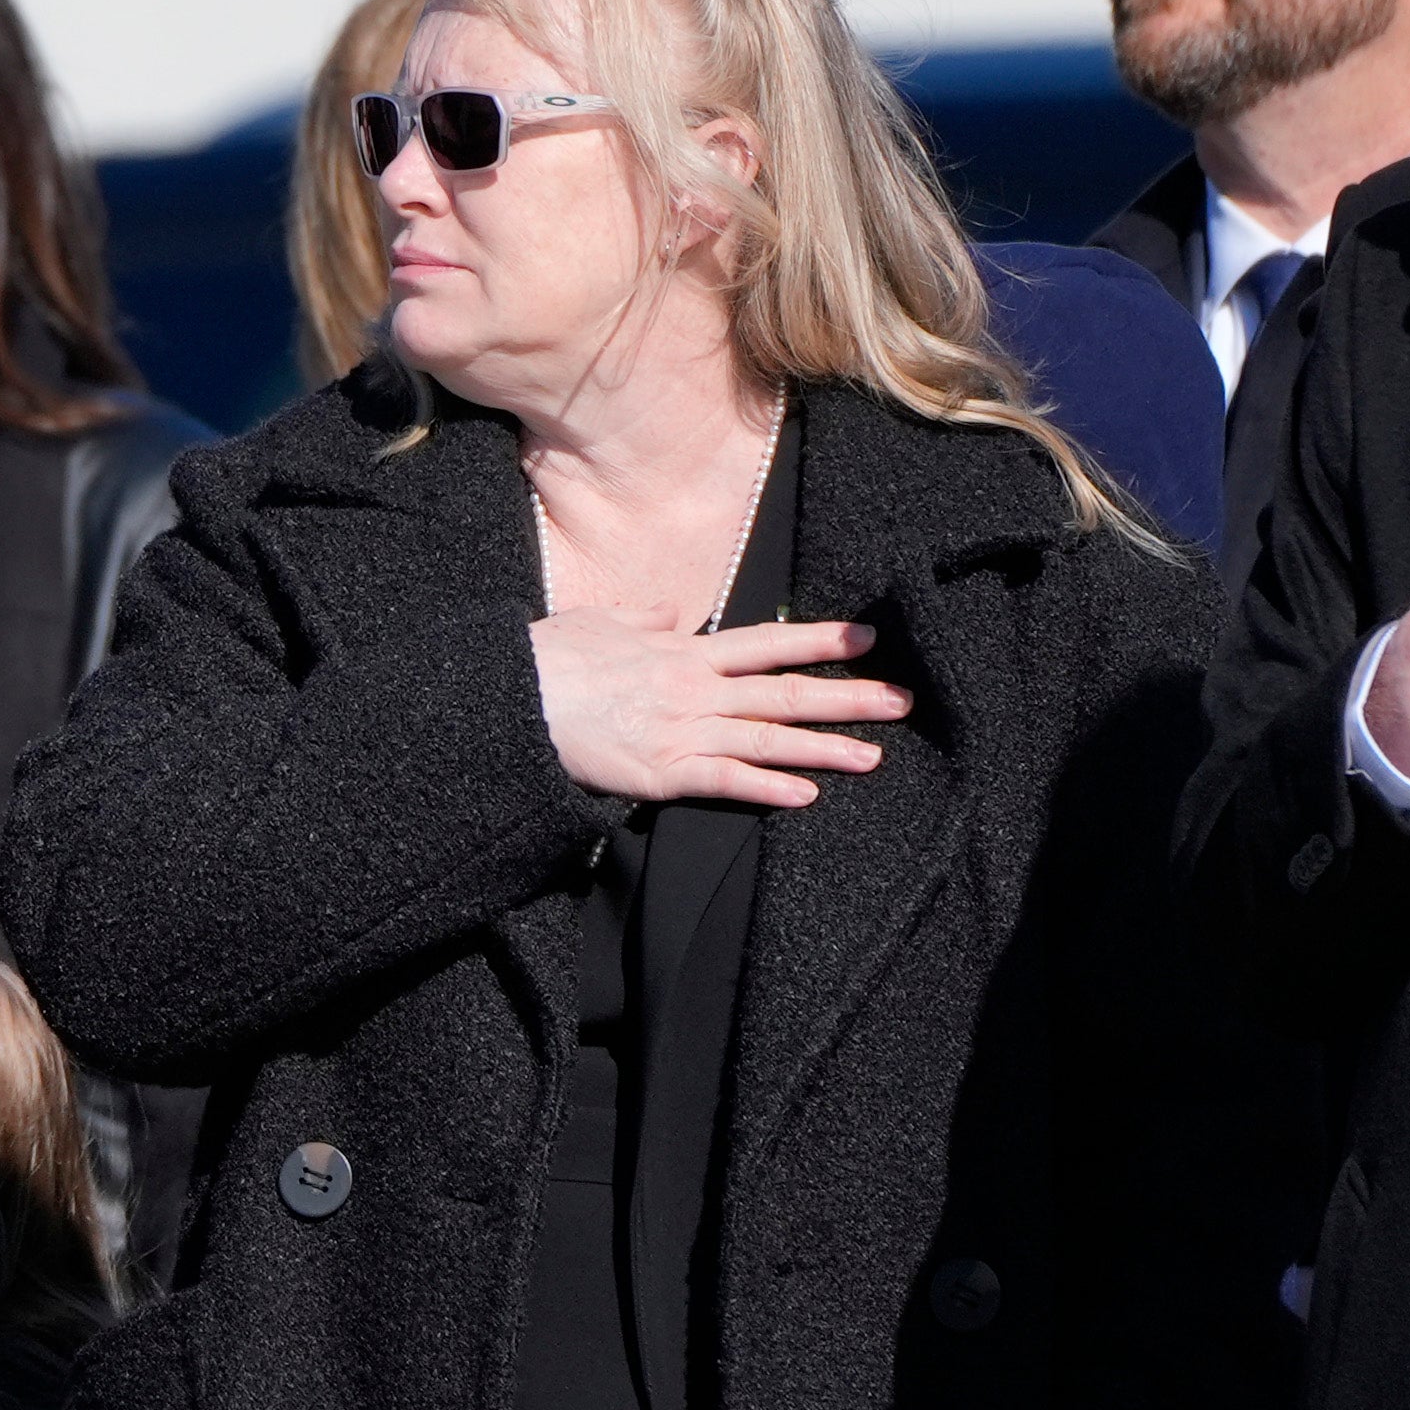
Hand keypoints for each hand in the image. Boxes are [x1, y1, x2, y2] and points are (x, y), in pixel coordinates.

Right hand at [530, 611, 911, 806]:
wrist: (508, 699)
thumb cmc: (547, 661)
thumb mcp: (599, 621)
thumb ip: (643, 617)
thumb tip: (670, 612)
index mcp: (683, 651)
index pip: (767, 642)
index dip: (819, 641)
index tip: (865, 640)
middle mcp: (694, 687)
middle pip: (785, 691)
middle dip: (847, 697)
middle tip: (901, 700)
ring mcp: (681, 730)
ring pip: (768, 738)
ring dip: (825, 748)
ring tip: (875, 756)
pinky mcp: (661, 772)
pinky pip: (724, 780)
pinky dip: (767, 789)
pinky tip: (806, 797)